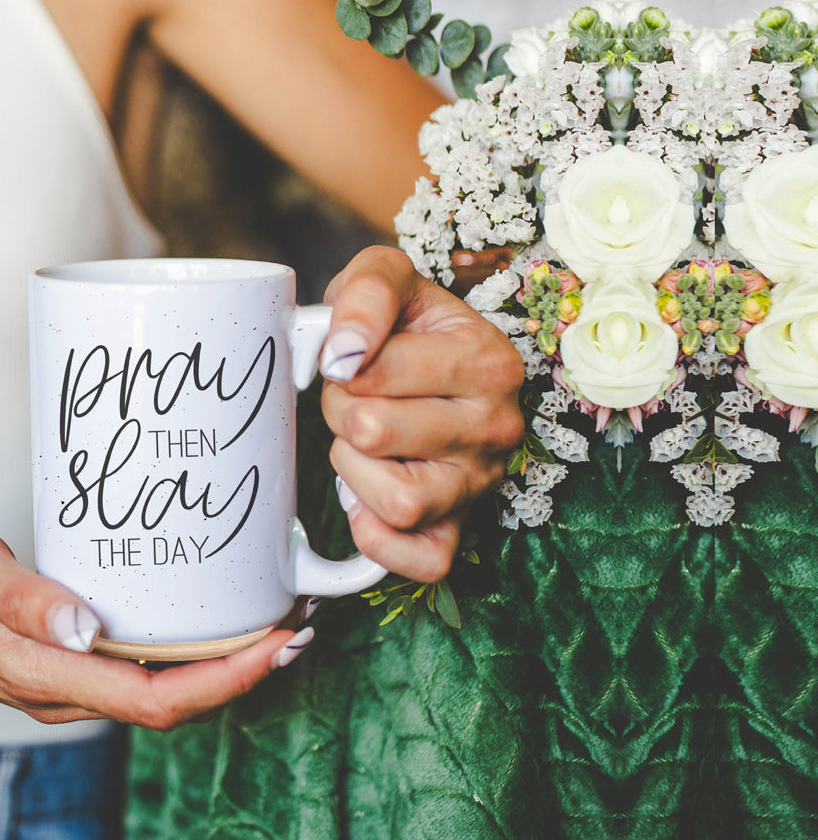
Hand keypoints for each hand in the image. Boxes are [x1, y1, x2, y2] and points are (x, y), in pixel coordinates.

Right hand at [0, 508, 304, 730]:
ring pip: (154, 692)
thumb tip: (82, 629)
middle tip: (297, 622)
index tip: (278, 641)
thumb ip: (19, 598)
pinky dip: (181, 654)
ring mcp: (58, 684)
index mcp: (40, 675)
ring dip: (218, 665)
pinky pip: (133, 673)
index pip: (153, 700)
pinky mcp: (58, 665)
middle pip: (169, 704)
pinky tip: (201, 619)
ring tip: (267, 617)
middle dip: (241, 673)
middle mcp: (57, 692)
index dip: (226, 679)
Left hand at [318, 246, 524, 581]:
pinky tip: (367, 499)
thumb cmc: (405, 325)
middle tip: (356, 401)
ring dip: (354, 472)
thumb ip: (366, 291)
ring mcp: (481, 486)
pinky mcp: (457, 533)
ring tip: (366, 445)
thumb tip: (343, 352)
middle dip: (341, 413)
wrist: (428, 365)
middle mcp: (498, 428)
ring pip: (395, 502)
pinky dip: (377, 538)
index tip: (356, 359)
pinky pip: (418, 561)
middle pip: (372, 434)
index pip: (371, 372)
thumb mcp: (388, 277)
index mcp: (489, 362)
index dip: (341, 365)